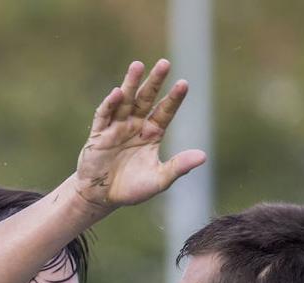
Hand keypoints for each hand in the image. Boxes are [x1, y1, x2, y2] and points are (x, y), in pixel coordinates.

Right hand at [73, 60, 206, 211]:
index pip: (165, 111)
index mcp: (152, 134)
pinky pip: (105, 115)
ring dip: (131, 84)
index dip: (174, 98)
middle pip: (146, 99)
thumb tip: (203, 156)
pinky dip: (110, 104)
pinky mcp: (99, 134)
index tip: (184, 83)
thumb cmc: (131, 188)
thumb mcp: (159, 179)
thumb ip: (178, 166)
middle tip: (165, 63)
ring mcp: (117, 127)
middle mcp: (135, 126)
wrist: (102, 198)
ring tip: (138, 65)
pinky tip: (117, 93)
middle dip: (154, 81)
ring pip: (125, 101)